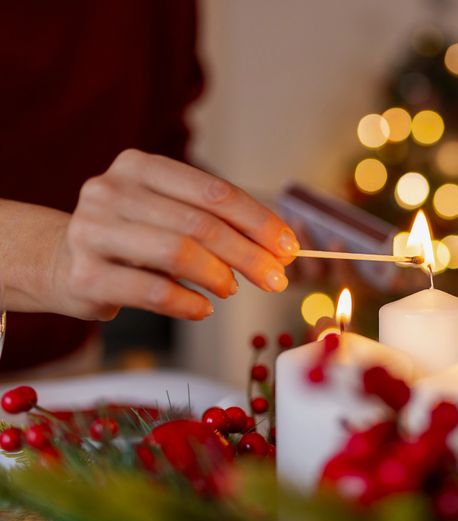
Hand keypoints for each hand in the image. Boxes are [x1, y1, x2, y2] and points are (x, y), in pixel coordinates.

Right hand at [52, 149, 297, 320]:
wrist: (59, 259)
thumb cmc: (132, 235)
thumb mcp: (168, 212)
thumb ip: (216, 221)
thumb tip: (279, 250)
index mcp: (140, 166)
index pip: (215, 192)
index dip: (260, 222)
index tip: (288, 248)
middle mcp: (111, 191)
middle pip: (201, 225)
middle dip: (250, 255)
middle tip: (276, 279)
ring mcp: (92, 231)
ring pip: (178, 254)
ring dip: (219, 277)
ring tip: (232, 288)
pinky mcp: (85, 275)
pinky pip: (153, 292)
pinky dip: (189, 304)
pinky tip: (204, 308)